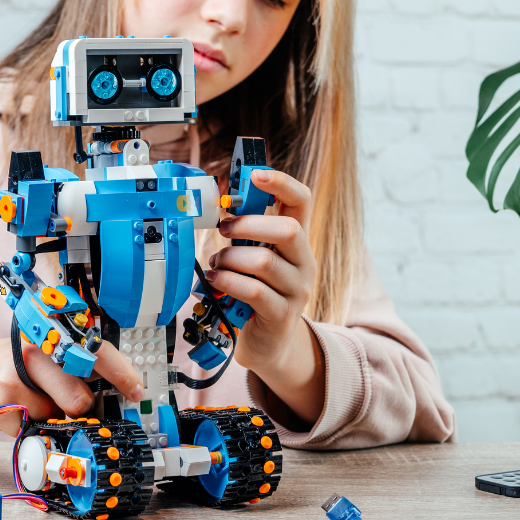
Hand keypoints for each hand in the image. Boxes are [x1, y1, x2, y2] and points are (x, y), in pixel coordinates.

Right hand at [0, 336, 145, 434]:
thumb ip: (63, 367)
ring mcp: (17, 378)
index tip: (134, 390)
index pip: (95, 350)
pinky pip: (34, 429)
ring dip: (50, 418)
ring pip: (59, 415)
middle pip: (81, 397)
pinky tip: (8, 411)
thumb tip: (104, 397)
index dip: (121, 374)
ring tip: (26, 402)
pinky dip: (27, 427)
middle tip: (58, 401)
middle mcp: (34, 349)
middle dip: (76, 408)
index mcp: (45, 332)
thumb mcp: (29, 352)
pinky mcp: (3, 405)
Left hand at [204, 169, 325, 424]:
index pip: (302, 201)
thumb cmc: (255, 294)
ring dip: (231, 260)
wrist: (268, 344)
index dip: (282, 183)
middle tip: (224, 230)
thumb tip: (220, 207)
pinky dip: (228, 282)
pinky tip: (216, 282)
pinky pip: (254, 291)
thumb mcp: (252, 260)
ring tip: (217, 266)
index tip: (256, 175)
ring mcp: (297, 290)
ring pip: (265, 262)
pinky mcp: (282, 315)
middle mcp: (303, 263)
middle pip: (289, 230)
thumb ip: (245, 236)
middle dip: (249, 225)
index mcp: (296, 242)